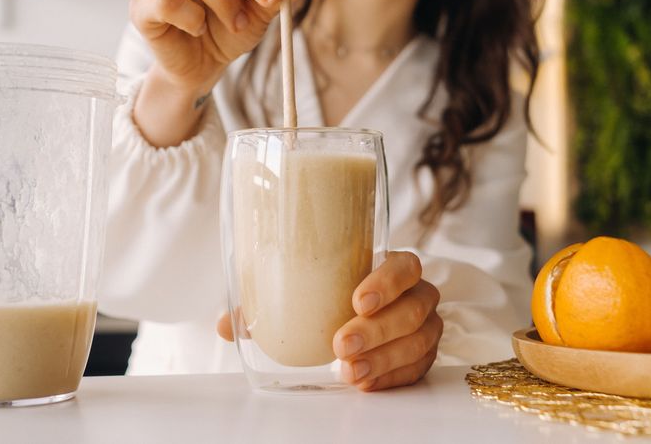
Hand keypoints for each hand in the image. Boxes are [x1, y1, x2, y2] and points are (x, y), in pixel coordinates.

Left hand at [215, 252, 443, 391]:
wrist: (361, 321)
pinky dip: (390, 378)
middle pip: (413, 308)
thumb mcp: (303, 293)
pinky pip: (416, 370)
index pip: (406, 265)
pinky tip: (365, 383)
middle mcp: (416, 295)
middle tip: (341, 345)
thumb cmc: (333, 298)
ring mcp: (423, 328)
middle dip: (377, 329)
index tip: (357, 300)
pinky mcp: (422, 358)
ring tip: (349, 372)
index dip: (387, 281)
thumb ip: (267, 304)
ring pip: (418, 342)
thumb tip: (227, 323)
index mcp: (393, 267)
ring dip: (384, 358)